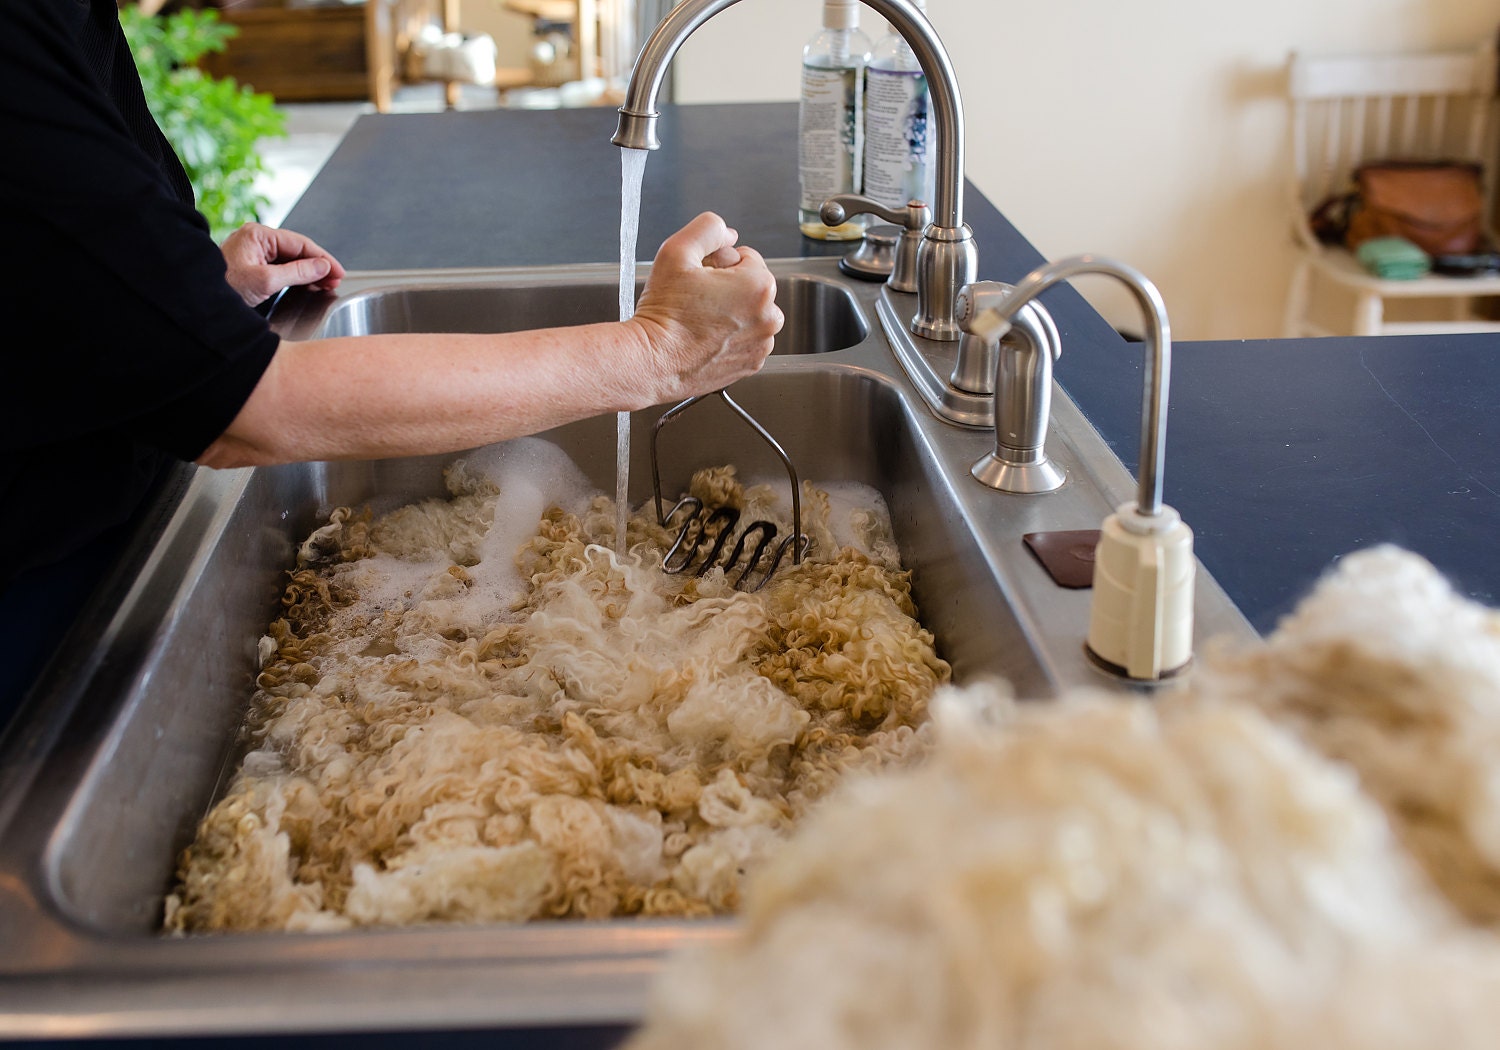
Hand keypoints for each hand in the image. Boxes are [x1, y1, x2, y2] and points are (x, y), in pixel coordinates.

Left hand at [221, 222, 346, 306]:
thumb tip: (322, 267)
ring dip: (308, 272)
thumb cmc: (223, 287)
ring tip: (325, 284)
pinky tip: (307, 284)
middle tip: (335, 280)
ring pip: (289, 259)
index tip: (338, 272)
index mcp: (258, 235)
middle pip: (296, 250)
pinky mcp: (251, 264)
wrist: (198, 300)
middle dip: (318, 266)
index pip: (300, 243)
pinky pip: (280, 266)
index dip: (323, 259)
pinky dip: (295, 276)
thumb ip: (297, 273)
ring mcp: (253, 251)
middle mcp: (255, 239)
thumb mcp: (266, 281)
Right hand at [630, 212, 782, 400]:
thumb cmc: (664, 314)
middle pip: (750, 285)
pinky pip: (745, 339)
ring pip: (748, 313)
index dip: (717, 263)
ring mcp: (762, 345)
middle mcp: (769, 318)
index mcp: (760, 286)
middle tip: (696, 299)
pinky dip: (729, 336)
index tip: (699, 279)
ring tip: (699, 319)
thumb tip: (728, 235)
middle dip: (727, 287)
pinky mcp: (752, 364)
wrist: (652, 363)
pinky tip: (705, 337)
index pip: (745, 257)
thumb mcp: (676, 251)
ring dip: (730, 311)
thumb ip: (707, 228)